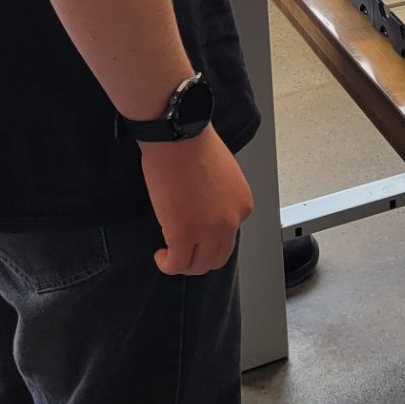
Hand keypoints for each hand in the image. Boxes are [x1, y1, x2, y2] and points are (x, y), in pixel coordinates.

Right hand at [142, 126, 253, 274]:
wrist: (179, 138)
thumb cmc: (196, 146)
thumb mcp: (224, 175)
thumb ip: (220, 198)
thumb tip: (205, 209)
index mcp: (243, 205)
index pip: (229, 234)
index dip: (209, 236)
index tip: (196, 232)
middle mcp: (231, 222)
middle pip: (218, 256)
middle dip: (200, 257)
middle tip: (184, 251)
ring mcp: (208, 231)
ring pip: (199, 265)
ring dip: (184, 264)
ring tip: (171, 255)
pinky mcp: (183, 235)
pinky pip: (177, 264)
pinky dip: (168, 264)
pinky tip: (161, 256)